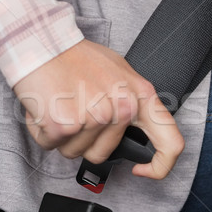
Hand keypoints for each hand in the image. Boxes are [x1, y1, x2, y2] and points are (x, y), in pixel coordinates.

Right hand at [14, 39, 183, 179]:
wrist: (40, 42)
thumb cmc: (74, 57)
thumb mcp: (119, 72)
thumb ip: (130, 101)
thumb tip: (133, 127)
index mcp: (140, 95)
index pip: (170, 143)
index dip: (159, 167)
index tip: (141, 170)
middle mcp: (122, 107)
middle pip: (101, 154)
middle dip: (82, 139)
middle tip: (74, 108)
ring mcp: (95, 117)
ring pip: (73, 152)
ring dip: (62, 135)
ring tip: (60, 104)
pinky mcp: (66, 125)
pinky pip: (50, 145)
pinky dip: (42, 131)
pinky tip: (44, 107)